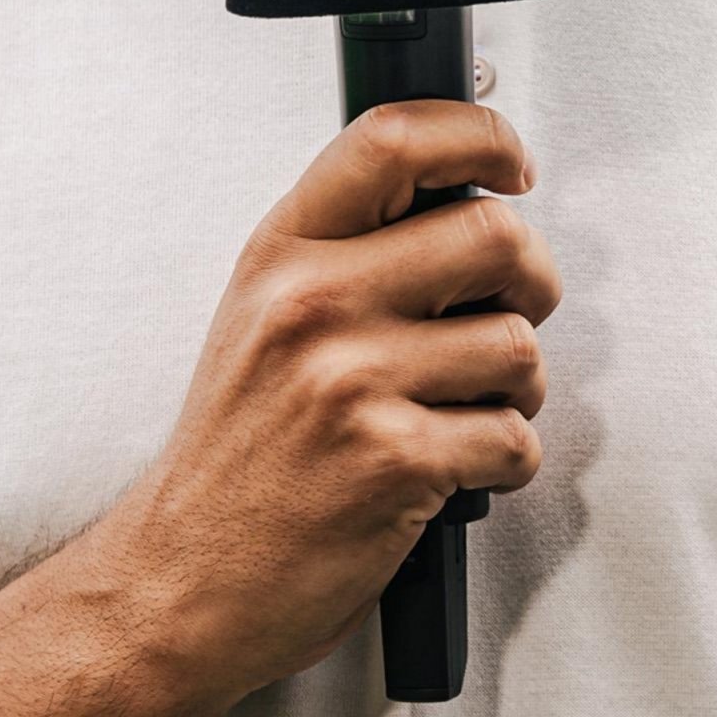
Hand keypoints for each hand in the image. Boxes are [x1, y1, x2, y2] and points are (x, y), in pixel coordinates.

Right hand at [76, 97, 558, 701]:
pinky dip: (502, 463)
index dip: (479, 136)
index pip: (392, 140)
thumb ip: (344, 256)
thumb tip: (463, 205)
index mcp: (280, 254)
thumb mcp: (260, 323)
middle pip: (494, 234)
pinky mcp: (396, 460)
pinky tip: (449, 472)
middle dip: (533, 280)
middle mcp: (312, 303)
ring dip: (517, 390)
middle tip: (512, 310)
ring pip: (518, 346)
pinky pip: (514, 439)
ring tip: (463, 412)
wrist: (183, 580)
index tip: (511, 165)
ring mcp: (353, 381)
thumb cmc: (234, 461)